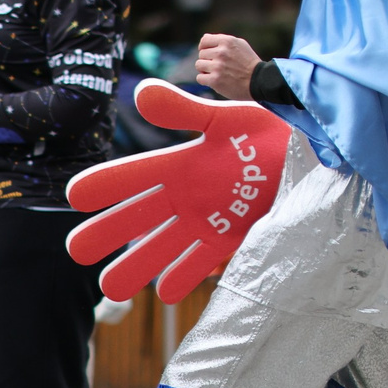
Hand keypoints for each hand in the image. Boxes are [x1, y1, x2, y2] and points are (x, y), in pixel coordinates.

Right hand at [64, 78, 291, 303]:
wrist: (312, 152)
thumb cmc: (268, 129)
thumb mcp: (225, 117)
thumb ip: (182, 111)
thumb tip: (141, 94)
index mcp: (180, 165)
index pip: (132, 176)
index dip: (105, 184)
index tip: (74, 196)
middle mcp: (186, 196)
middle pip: (137, 218)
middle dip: (107, 234)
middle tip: (75, 251)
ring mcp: (206, 220)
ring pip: (162, 247)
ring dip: (136, 266)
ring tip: (109, 290)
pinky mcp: (232, 238)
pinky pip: (202, 262)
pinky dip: (184, 277)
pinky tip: (164, 294)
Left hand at [193, 33, 260, 100]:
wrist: (259, 81)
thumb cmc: (249, 63)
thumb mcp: (240, 45)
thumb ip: (223, 40)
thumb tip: (204, 38)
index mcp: (227, 42)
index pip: (204, 41)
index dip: (204, 47)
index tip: (209, 53)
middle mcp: (221, 52)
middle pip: (201, 54)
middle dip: (208, 60)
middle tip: (220, 66)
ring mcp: (217, 66)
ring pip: (199, 65)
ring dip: (205, 70)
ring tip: (217, 72)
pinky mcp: (215, 80)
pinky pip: (199, 78)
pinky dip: (205, 80)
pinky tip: (215, 80)